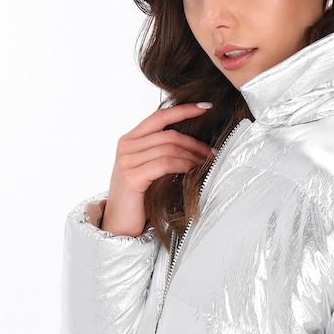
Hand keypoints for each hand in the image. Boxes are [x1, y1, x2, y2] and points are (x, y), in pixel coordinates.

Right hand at [100, 102, 216, 235]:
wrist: (119, 226)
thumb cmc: (138, 200)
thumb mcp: (148, 170)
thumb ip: (160, 154)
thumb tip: (193, 145)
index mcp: (129, 140)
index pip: (159, 116)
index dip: (184, 110)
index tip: (207, 107)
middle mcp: (126, 146)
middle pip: (169, 134)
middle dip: (195, 142)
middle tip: (213, 153)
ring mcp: (127, 161)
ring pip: (169, 148)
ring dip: (193, 156)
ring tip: (208, 164)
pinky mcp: (132, 177)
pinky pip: (165, 164)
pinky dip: (184, 165)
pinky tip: (195, 171)